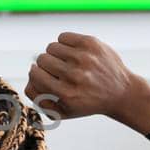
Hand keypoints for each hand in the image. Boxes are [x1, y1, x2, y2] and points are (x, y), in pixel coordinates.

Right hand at [24, 32, 149, 132]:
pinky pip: (63, 37)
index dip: (35, 74)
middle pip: (42, 59)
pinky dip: (64, 44)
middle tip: (56, 70)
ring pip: (51, 47)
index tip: (41, 75)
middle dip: (45, 64)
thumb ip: (40, 101)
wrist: (121, 92)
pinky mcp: (91, 44)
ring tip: (65, 61)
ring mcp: (84, 58)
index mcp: (66, 94)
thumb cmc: (87, 102)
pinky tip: (72, 52)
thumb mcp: (64, 112)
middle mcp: (75, 76)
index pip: (34, 75)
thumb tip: (28, 82)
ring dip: (55, 54)